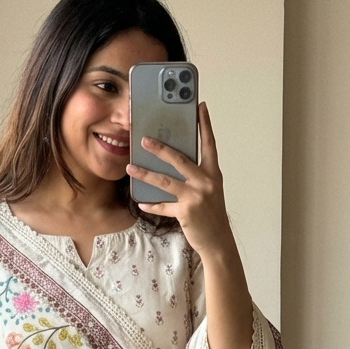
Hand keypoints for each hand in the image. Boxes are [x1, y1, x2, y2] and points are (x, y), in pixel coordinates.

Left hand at [129, 101, 252, 348]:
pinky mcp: (186, 212)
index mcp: (213, 173)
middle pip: (181, 159)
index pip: (210, 144)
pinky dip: (150, 204)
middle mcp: (206, 182)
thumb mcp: (209, 191)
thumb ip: (196, 175)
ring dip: (146, 174)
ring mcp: (196, 197)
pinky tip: (139, 200)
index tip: (200, 106)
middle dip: (161, 148)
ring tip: (130, 168)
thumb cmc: (212, 215)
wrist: (218, 242)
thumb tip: (175, 161)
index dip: (205, 124)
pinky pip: (163, 206)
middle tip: (144, 138)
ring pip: (166, 181)